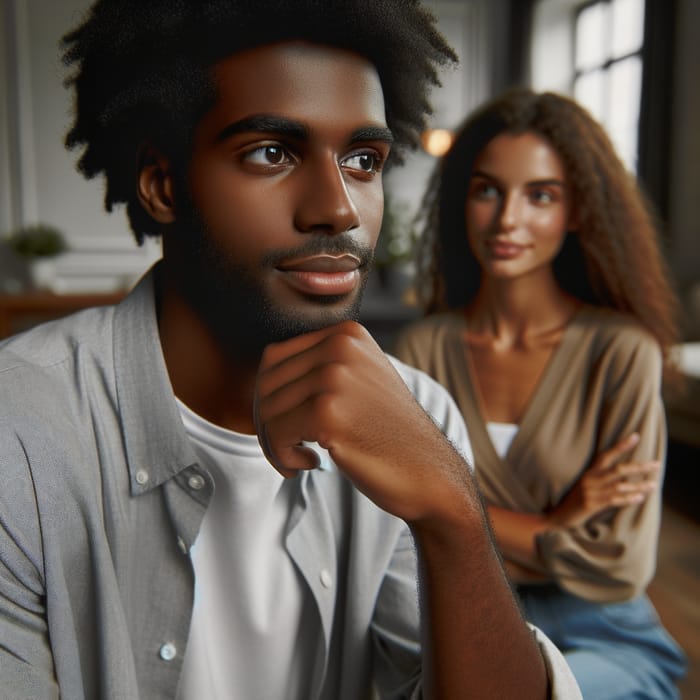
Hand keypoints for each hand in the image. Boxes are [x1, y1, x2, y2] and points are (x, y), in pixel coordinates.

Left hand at [254, 320, 472, 523]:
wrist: (429, 474)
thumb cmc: (388, 434)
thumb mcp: (360, 381)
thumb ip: (319, 367)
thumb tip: (261, 376)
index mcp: (346, 334)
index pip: (275, 356)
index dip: (271, 395)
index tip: (290, 424)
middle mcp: (340, 346)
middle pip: (266, 381)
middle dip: (269, 420)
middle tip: (289, 447)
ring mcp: (334, 377)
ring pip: (267, 409)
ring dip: (275, 442)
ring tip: (300, 457)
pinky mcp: (328, 413)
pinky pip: (276, 433)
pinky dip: (283, 456)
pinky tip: (310, 463)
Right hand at [549, 433, 659, 528]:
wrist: (558, 516)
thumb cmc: (574, 500)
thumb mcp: (585, 485)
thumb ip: (600, 479)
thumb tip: (622, 475)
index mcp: (589, 472)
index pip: (607, 455)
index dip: (621, 446)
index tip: (636, 436)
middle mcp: (590, 479)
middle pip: (618, 470)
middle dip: (639, 467)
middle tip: (657, 464)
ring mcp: (591, 492)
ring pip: (620, 486)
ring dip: (639, 485)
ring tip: (654, 484)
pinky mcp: (591, 505)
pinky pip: (614, 500)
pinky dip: (628, 499)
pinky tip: (640, 498)